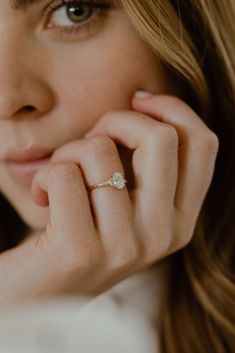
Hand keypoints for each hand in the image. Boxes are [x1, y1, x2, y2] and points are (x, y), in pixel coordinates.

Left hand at [0, 94, 218, 307]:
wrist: (43, 293)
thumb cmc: (83, 235)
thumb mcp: (128, 202)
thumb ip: (148, 165)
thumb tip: (142, 104)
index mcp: (180, 220)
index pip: (203, 143)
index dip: (172, 108)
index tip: (137, 101)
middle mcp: (162, 235)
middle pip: (160, 138)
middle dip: (116, 120)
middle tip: (92, 139)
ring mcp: (125, 246)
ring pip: (99, 151)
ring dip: (69, 153)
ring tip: (60, 180)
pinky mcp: (80, 250)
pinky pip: (64, 173)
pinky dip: (44, 176)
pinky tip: (43, 199)